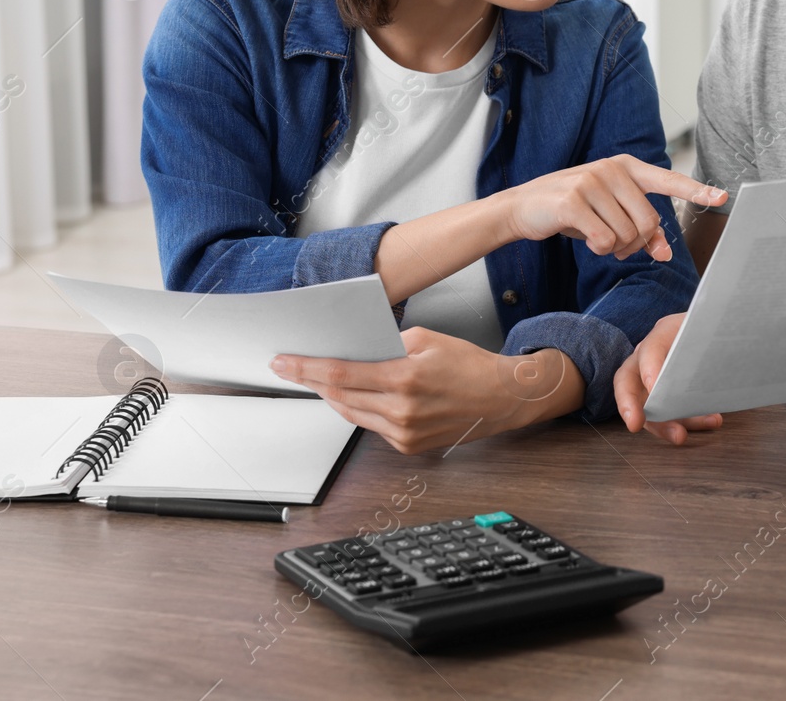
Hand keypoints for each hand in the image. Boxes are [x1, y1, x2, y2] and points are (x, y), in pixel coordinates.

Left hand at [271, 326, 585, 453]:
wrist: (502, 397)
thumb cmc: (471, 365)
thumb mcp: (428, 338)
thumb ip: (390, 343)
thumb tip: (360, 349)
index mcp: (405, 378)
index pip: (341, 373)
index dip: (306, 369)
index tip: (283, 363)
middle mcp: (402, 410)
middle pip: (339, 396)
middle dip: (312, 382)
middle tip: (291, 369)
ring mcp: (404, 432)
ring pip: (352, 414)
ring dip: (333, 397)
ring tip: (321, 381)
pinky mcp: (408, 446)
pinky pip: (371, 426)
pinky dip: (360, 410)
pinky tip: (357, 397)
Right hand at [499, 154, 725, 261]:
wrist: (525, 206)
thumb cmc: (575, 210)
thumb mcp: (610, 213)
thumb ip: (640, 226)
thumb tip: (665, 252)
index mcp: (626, 168)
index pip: (668, 180)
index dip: (697, 190)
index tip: (723, 196)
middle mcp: (612, 169)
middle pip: (648, 222)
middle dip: (635, 243)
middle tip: (616, 245)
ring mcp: (592, 182)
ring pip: (627, 235)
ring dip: (614, 249)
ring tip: (597, 238)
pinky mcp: (573, 201)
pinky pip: (604, 241)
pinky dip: (598, 250)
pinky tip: (585, 240)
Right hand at [614, 311, 722, 444]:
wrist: (725, 334)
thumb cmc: (718, 328)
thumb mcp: (715, 327)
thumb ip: (711, 340)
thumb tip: (717, 357)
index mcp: (666, 332)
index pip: (650, 349)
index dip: (649, 369)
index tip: (655, 390)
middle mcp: (651, 357)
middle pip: (628, 381)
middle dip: (628, 404)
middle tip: (634, 423)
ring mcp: (655, 379)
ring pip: (647, 407)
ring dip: (662, 425)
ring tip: (680, 436)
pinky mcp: (667, 398)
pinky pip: (668, 416)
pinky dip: (689, 423)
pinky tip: (712, 421)